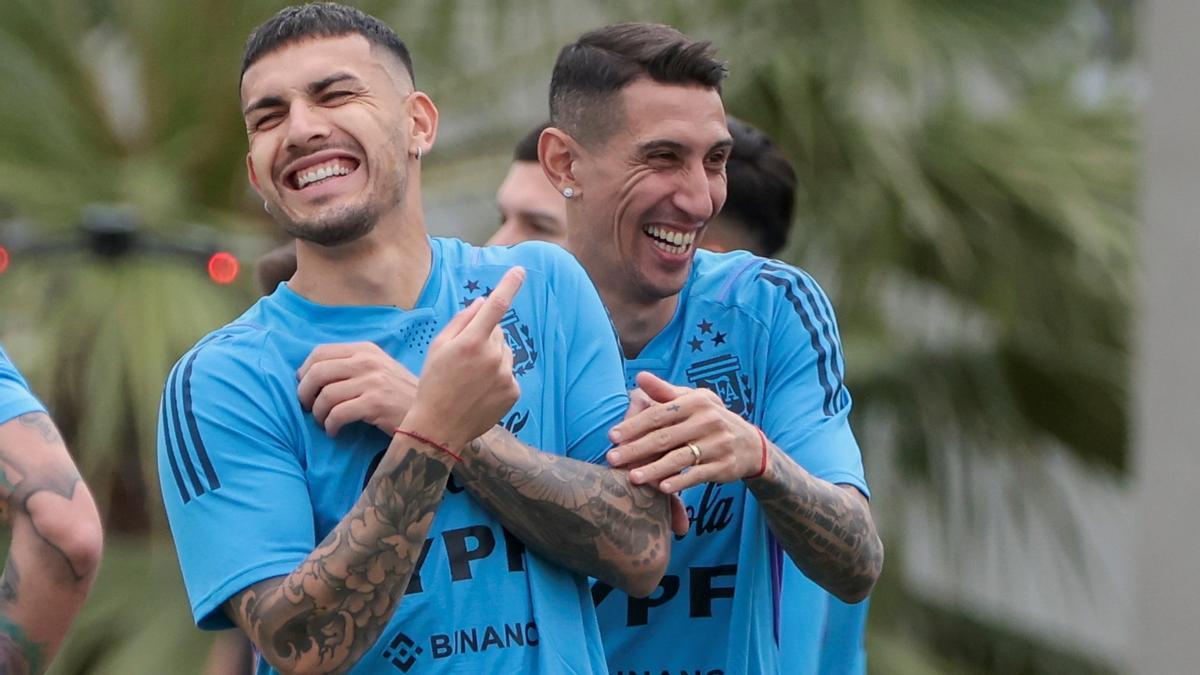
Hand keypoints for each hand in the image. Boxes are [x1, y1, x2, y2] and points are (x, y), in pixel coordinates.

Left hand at [296, 343, 418, 436]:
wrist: (432, 414)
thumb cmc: (401, 395)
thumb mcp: (379, 369)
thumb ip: (352, 366)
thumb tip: (312, 374)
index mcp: (366, 350)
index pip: (320, 352)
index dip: (305, 372)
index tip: (306, 388)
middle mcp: (368, 361)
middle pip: (317, 372)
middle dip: (305, 394)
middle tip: (308, 408)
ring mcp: (372, 381)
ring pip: (325, 396)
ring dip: (318, 414)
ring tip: (324, 423)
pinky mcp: (375, 403)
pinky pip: (337, 414)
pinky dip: (330, 426)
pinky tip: (334, 432)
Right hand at [401, 267, 525, 451]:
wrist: (439, 427)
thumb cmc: (433, 383)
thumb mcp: (438, 348)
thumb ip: (461, 321)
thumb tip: (483, 302)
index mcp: (471, 342)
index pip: (496, 306)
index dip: (509, 285)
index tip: (520, 270)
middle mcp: (493, 356)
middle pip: (497, 331)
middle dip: (485, 336)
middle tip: (464, 358)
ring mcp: (505, 375)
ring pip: (505, 352)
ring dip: (493, 357)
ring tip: (471, 377)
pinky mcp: (513, 391)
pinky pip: (509, 373)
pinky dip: (498, 377)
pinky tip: (480, 390)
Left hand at [606, 371, 762, 492]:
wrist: (749, 444)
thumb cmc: (710, 419)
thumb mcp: (693, 400)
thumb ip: (665, 392)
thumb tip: (639, 377)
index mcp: (696, 402)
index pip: (659, 414)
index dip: (634, 425)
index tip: (612, 436)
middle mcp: (708, 421)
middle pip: (664, 438)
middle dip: (636, 449)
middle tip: (612, 459)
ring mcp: (717, 444)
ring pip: (679, 459)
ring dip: (654, 469)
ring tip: (632, 478)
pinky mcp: (723, 466)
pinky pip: (697, 475)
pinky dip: (680, 482)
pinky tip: (662, 488)